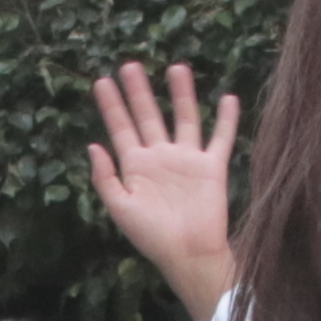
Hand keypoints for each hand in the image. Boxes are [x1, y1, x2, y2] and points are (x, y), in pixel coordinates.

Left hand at [85, 62, 241, 307]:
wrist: (188, 254)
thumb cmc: (152, 237)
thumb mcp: (121, 209)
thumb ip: (106, 178)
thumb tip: (93, 146)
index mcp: (136, 167)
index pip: (121, 128)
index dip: (111, 106)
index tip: (101, 81)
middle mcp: (161, 158)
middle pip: (148, 116)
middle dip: (139, 92)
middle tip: (130, 65)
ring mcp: (187, 160)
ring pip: (184, 118)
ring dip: (181, 94)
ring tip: (176, 67)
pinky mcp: (212, 167)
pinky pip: (220, 138)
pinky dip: (226, 120)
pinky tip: (228, 98)